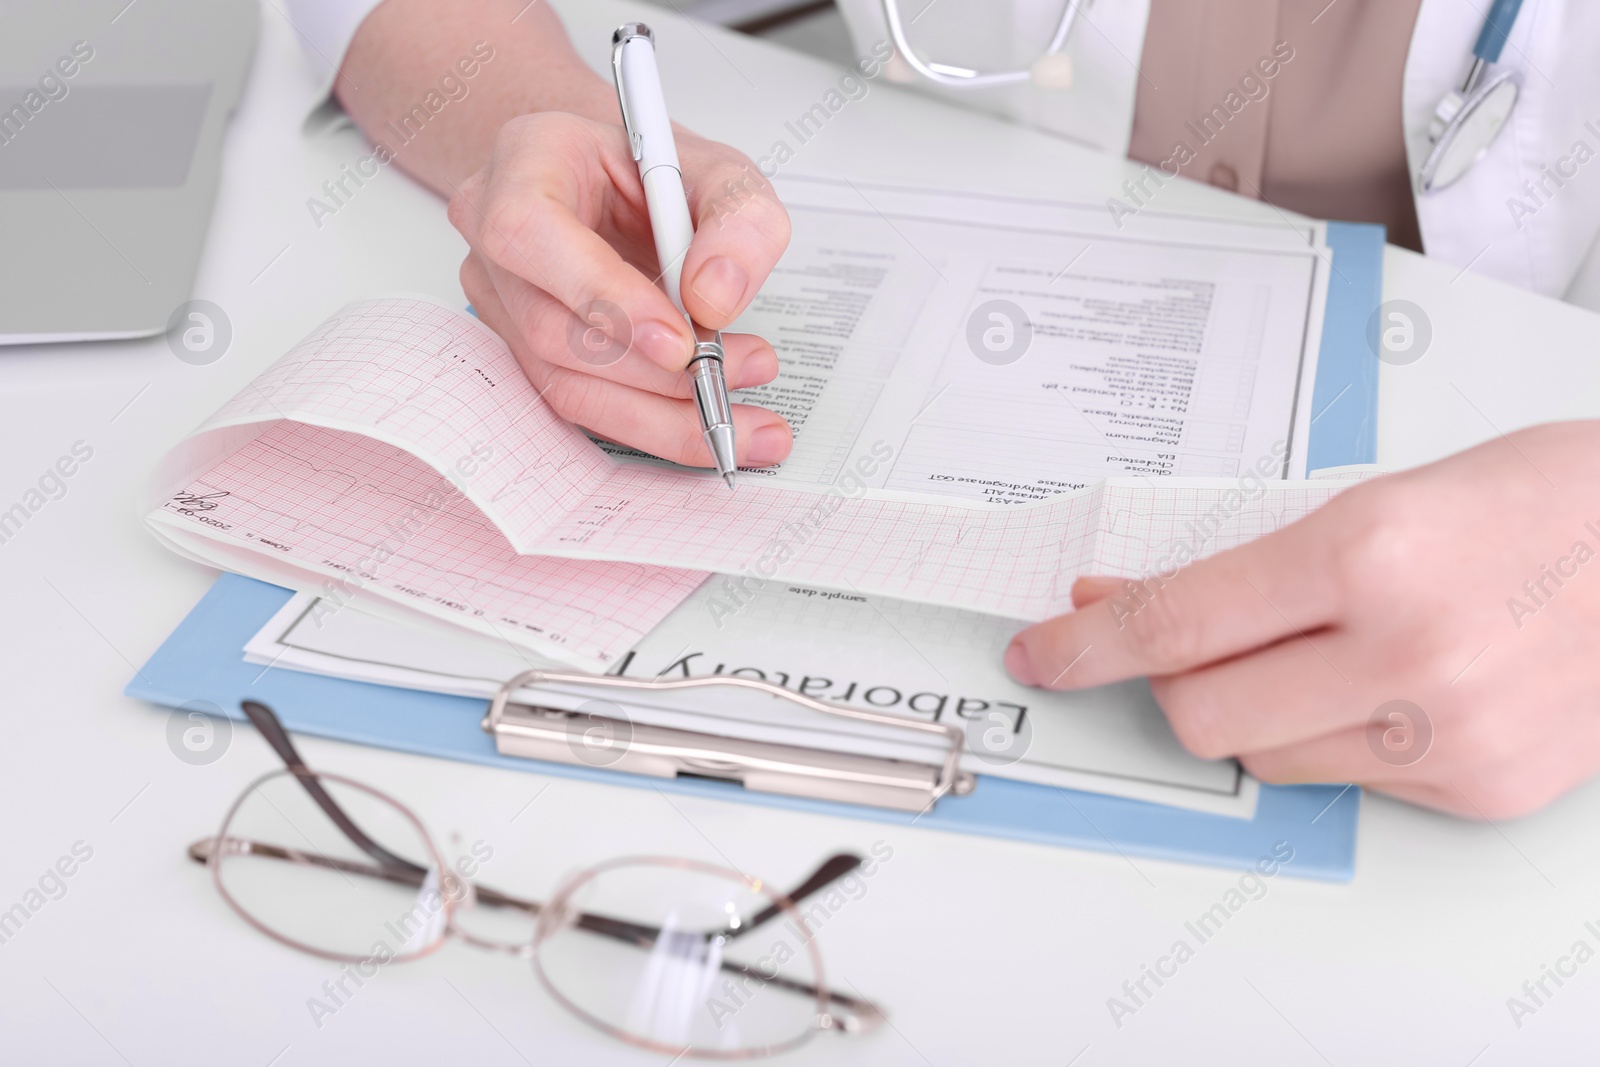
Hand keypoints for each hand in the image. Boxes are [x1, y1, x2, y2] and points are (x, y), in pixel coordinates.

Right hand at [447, 111, 793, 466]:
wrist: (620, 186)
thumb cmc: (655, 170)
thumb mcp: (720, 170)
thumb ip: (736, 217)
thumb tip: (715, 297)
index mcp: (526, 161)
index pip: (530, 233)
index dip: (602, 296)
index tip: (679, 342)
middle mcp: (495, 236)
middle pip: (550, 328)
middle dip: (654, 373)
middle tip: (739, 374)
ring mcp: (500, 300)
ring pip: (563, 382)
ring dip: (659, 411)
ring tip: (740, 408)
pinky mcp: (522, 351)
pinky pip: (580, 402)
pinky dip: (648, 421)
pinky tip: (704, 420)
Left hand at [1004, 421, 1599, 818]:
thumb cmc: (1539, 501)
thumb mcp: (1382, 497)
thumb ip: (1256, 563)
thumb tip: (1135, 604)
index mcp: (1368, 554)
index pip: (1179, 623)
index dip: (1089, 647)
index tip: (1044, 652)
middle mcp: (1406, 655)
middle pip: (1204, 715)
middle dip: (1174, 683)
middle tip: (1192, 645)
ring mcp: (1450, 736)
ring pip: (1268, 758)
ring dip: (1260, 711)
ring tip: (1326, 652)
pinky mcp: (1482, 790)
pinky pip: (1349, 781)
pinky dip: (1340, 739)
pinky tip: (1394, 688)